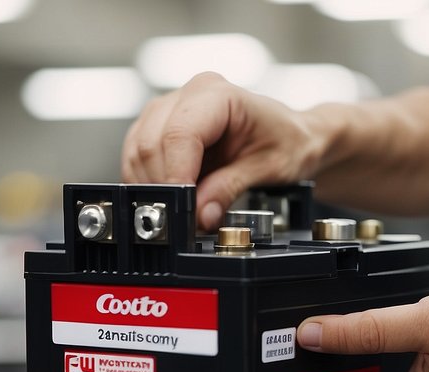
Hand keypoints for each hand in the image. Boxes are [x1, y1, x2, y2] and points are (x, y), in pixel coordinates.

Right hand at [121, 72, 329, 230]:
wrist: (291, 137)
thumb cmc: (286, 141)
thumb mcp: (269, 168)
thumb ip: (231, 188)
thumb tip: (201, 215)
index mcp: (218, 95)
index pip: (179, 134)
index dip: (176, 175)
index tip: (183, 208)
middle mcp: (188, 96)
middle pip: (151, 143)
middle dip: (163, 187)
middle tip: (183, 218)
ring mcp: (168, 111)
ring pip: (137, 152)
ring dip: (151, 188)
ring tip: (180, 211)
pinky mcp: (157, 130)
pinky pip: (137, 159)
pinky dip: (147, 185)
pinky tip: (170, 200)